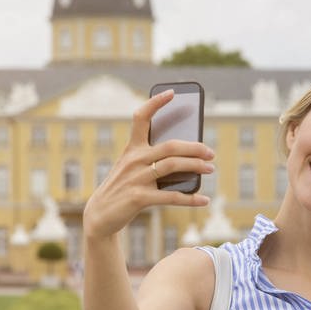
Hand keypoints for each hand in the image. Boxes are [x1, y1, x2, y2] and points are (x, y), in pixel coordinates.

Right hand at [82, 90, 214, 239]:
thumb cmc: (122, 189)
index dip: (156, 103)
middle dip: (194, 147)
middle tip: (210, 152)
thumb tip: (188, 163)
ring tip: (210, 168)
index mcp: (132, 149)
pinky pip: (171, 196)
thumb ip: (153, 162)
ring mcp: (136, 178)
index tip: (172, 93)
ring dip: (196, 166)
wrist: (100, 216)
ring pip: (173, 166)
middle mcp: (134, 160)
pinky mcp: (139, 197)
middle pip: (170, 146)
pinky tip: (204, 199)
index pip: (141, 118)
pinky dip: (190, 199)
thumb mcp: (132, 170)